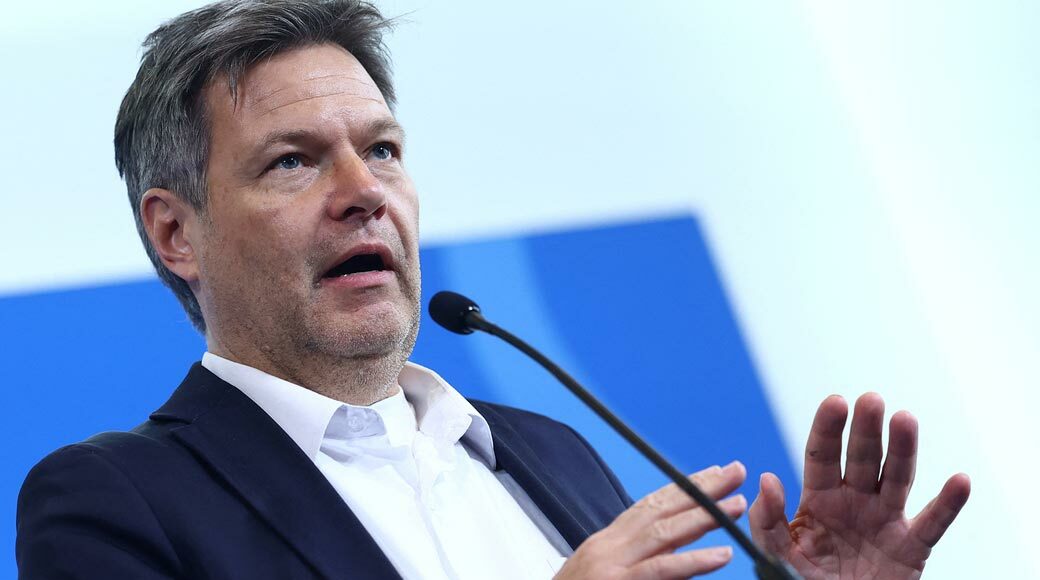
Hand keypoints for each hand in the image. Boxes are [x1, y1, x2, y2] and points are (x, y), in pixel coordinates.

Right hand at [555, 462, 747, 578]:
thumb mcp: (608, 573)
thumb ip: (642, 562)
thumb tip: (681, 555)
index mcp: (609, 541)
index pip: (651, 504)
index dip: (685, 487)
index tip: (715, 473)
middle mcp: (610, 545)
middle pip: (661, 508)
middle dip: (702, 488)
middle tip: (736, 472)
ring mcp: (613, 564)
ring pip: (664, 533)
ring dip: (704, 517)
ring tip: (737, 506)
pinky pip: (661, 571)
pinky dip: (693, 561)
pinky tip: (721, 555)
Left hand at [749, 393, 970, 578]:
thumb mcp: (778, 555)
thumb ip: (768, 521)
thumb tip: (767, 479)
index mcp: (819, 498)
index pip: (822, 455)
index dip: (828, 428)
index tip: (835, 401)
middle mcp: (855, 501)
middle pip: (863, 458)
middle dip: (866, 429)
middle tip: (871, 399)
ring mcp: (885, 521)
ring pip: (897, 478)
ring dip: (903, 449)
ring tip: (905, 419)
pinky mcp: (911, 549)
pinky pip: (932, 524)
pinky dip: (948, 504)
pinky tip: (960, 480)